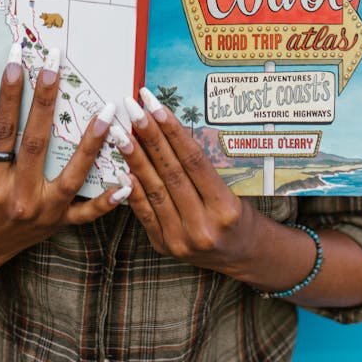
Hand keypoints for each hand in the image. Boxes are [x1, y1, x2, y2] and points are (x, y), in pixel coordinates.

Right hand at [0, 46, 128, 283]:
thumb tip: (18, 100)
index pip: (2, 130)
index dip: (9, 95)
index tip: (16, 61)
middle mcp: (19, 197)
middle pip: (36, 141)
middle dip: (46, 99)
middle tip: (55, 65)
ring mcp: (43, 213)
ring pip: (72, 173)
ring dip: (92, 141)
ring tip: (107, 111)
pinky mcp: (59, 224)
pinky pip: (87, 212)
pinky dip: (107, 199)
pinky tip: (126, 181)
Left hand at [113, 88, 258, 276]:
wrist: (241, 255)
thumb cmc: (237, 214)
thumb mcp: (232, 190)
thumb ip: (202, 169)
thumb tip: (168, 130)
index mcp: (225, 208)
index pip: (194, 161)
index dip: (173, 131)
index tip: (154, 105)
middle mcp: (203, 226)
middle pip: (171, 172)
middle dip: (149, 137)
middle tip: (132, 109)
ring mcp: (181, 240)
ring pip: (155, 190)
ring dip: (135, 158)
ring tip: (120, 133)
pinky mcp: (164, 247)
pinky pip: (145, 214)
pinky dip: (133, 190)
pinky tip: (121, 169)